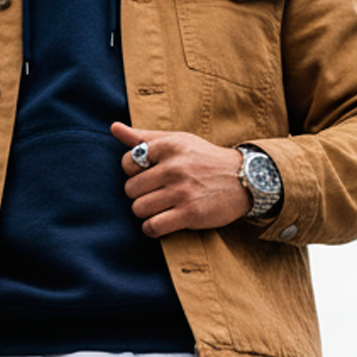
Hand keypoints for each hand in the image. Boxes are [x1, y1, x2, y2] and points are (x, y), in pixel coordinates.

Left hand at [111, 122, 251, 237]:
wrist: (243, 179)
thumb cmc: (204, 159)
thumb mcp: (177, 141)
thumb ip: (144, 137)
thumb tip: (113, 128)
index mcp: (169, 146)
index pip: (128, 163)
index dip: (134, 173)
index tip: (149, 176)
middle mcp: (174, 167)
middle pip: (130, 189)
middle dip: (139, 195)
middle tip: (154, 194)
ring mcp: (182, 192)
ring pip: (139, 209)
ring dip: (146, 213)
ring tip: (159, 208)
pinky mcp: (190, 214)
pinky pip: (153, 227)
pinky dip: (152, 228)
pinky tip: (161, 222)